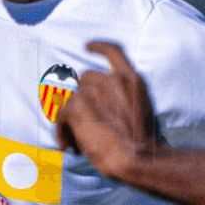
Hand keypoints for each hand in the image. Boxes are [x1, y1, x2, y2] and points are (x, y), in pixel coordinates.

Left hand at [57, 40, 159, 179]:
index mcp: (132, 81)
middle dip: (83, 99)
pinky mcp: (79, 107)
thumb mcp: (141, 113)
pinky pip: (61, 114)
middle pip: (85, 79)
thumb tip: (98, 108)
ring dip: (71, 119)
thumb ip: (122, 100)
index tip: (87, 46)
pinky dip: (61, 130)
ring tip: (76, 141)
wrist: (138, 158)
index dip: (99, 46)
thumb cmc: (143, 145)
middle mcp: (113, 81)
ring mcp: (95, 93)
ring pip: (71, 98)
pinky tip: (66, 145)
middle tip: (85, 123)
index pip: (114, 51)